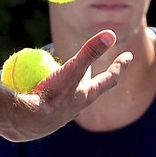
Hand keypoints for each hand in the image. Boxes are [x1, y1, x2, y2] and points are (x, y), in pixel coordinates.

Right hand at [0, 30, 132, 141]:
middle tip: (99, 68)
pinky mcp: (46, 118)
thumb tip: (111, 34)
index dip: (119, 65)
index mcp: (87, 94)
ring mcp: (62, 114)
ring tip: (70, 81)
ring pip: (72, 98)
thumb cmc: (52, 95)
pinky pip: (52, 103)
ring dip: (73, 89)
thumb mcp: (72, 70)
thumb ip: (90, 52)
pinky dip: (51, 95)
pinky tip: (40, 94)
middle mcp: (77, 106)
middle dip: (95, 78)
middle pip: (91, 88)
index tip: (129, 56)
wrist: (27, 122)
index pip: (109, 78)